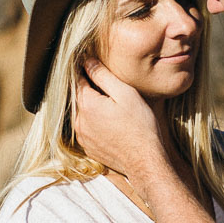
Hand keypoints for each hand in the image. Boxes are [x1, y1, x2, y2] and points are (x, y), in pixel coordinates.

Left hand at [73, 59, 165, 179]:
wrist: (145, 161)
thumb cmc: (140, 125)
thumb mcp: (125, 94)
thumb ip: (103, 76)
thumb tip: (87, 61)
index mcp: (87, 105)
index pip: (77, 80)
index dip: (84, 70)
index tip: (91, 63)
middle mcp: (79, 121)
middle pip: (78, 97)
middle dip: (88, 88)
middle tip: (105, 84)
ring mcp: (83, 137)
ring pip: (82, 114)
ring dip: (91, 106)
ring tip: (110, 104)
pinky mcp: (89, 148)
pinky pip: (86, 129)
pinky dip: (94, 122)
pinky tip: (110, 122)